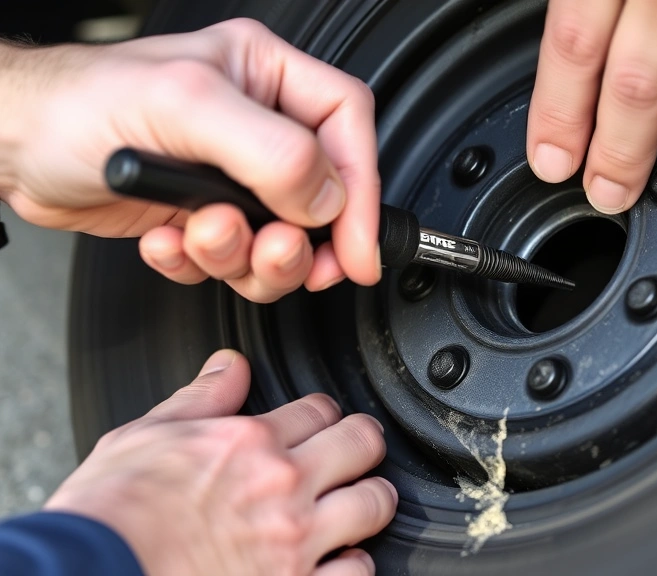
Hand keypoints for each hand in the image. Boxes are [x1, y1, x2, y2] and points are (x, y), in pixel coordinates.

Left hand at [0, 18, 380, 301]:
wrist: (16, 146)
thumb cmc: (78, 104)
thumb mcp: (185, 109)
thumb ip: (272, 151)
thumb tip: (326, 198)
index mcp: (266, 75)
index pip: (348, 127)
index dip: (362, 189)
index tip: (357, 246)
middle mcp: (258, 125)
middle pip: (324, 198)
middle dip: (299, 241)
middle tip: (274, 254)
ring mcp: (233, 176)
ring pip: (282, 240)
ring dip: (244, 257)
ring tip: (202, 236)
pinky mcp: (206, 216)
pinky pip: (233, 259)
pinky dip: (200, 264)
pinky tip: (167, 240)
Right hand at [44, 350, 395, 575]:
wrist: (93, 571)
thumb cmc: (109, 513)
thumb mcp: (147, 435)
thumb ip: (201, 399)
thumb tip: (230, 364)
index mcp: (249, 442)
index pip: (320, 409)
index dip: (323, 414)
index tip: (321, 424)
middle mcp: (282, 486)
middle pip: (363, 445)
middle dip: (362, 445)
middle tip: (355, 455)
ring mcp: (294, 541)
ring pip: (374, 503)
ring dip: (370, 500)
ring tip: (356, 504)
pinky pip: (358, 570)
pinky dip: (354, 563)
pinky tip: (338, 558)